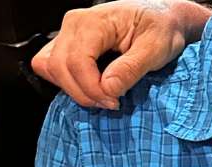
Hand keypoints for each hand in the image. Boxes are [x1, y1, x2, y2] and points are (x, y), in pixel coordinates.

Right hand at [32, 0, 208, 108]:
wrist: (163, 18)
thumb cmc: (161, 27)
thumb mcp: (156, 48)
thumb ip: (131, 68)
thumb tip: (109, 88)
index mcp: (93, 22)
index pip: (77, 61)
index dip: (92, 88)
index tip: (114, 101)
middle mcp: (74, 24)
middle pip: (58, 66)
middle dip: (83, 93)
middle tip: (111, 103)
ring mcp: (68, 33)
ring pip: (49, 67)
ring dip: (72, 89)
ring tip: (102, 98)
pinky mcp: (68, 45)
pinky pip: (52, 67)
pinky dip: (68, 83)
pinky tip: (93, 88)